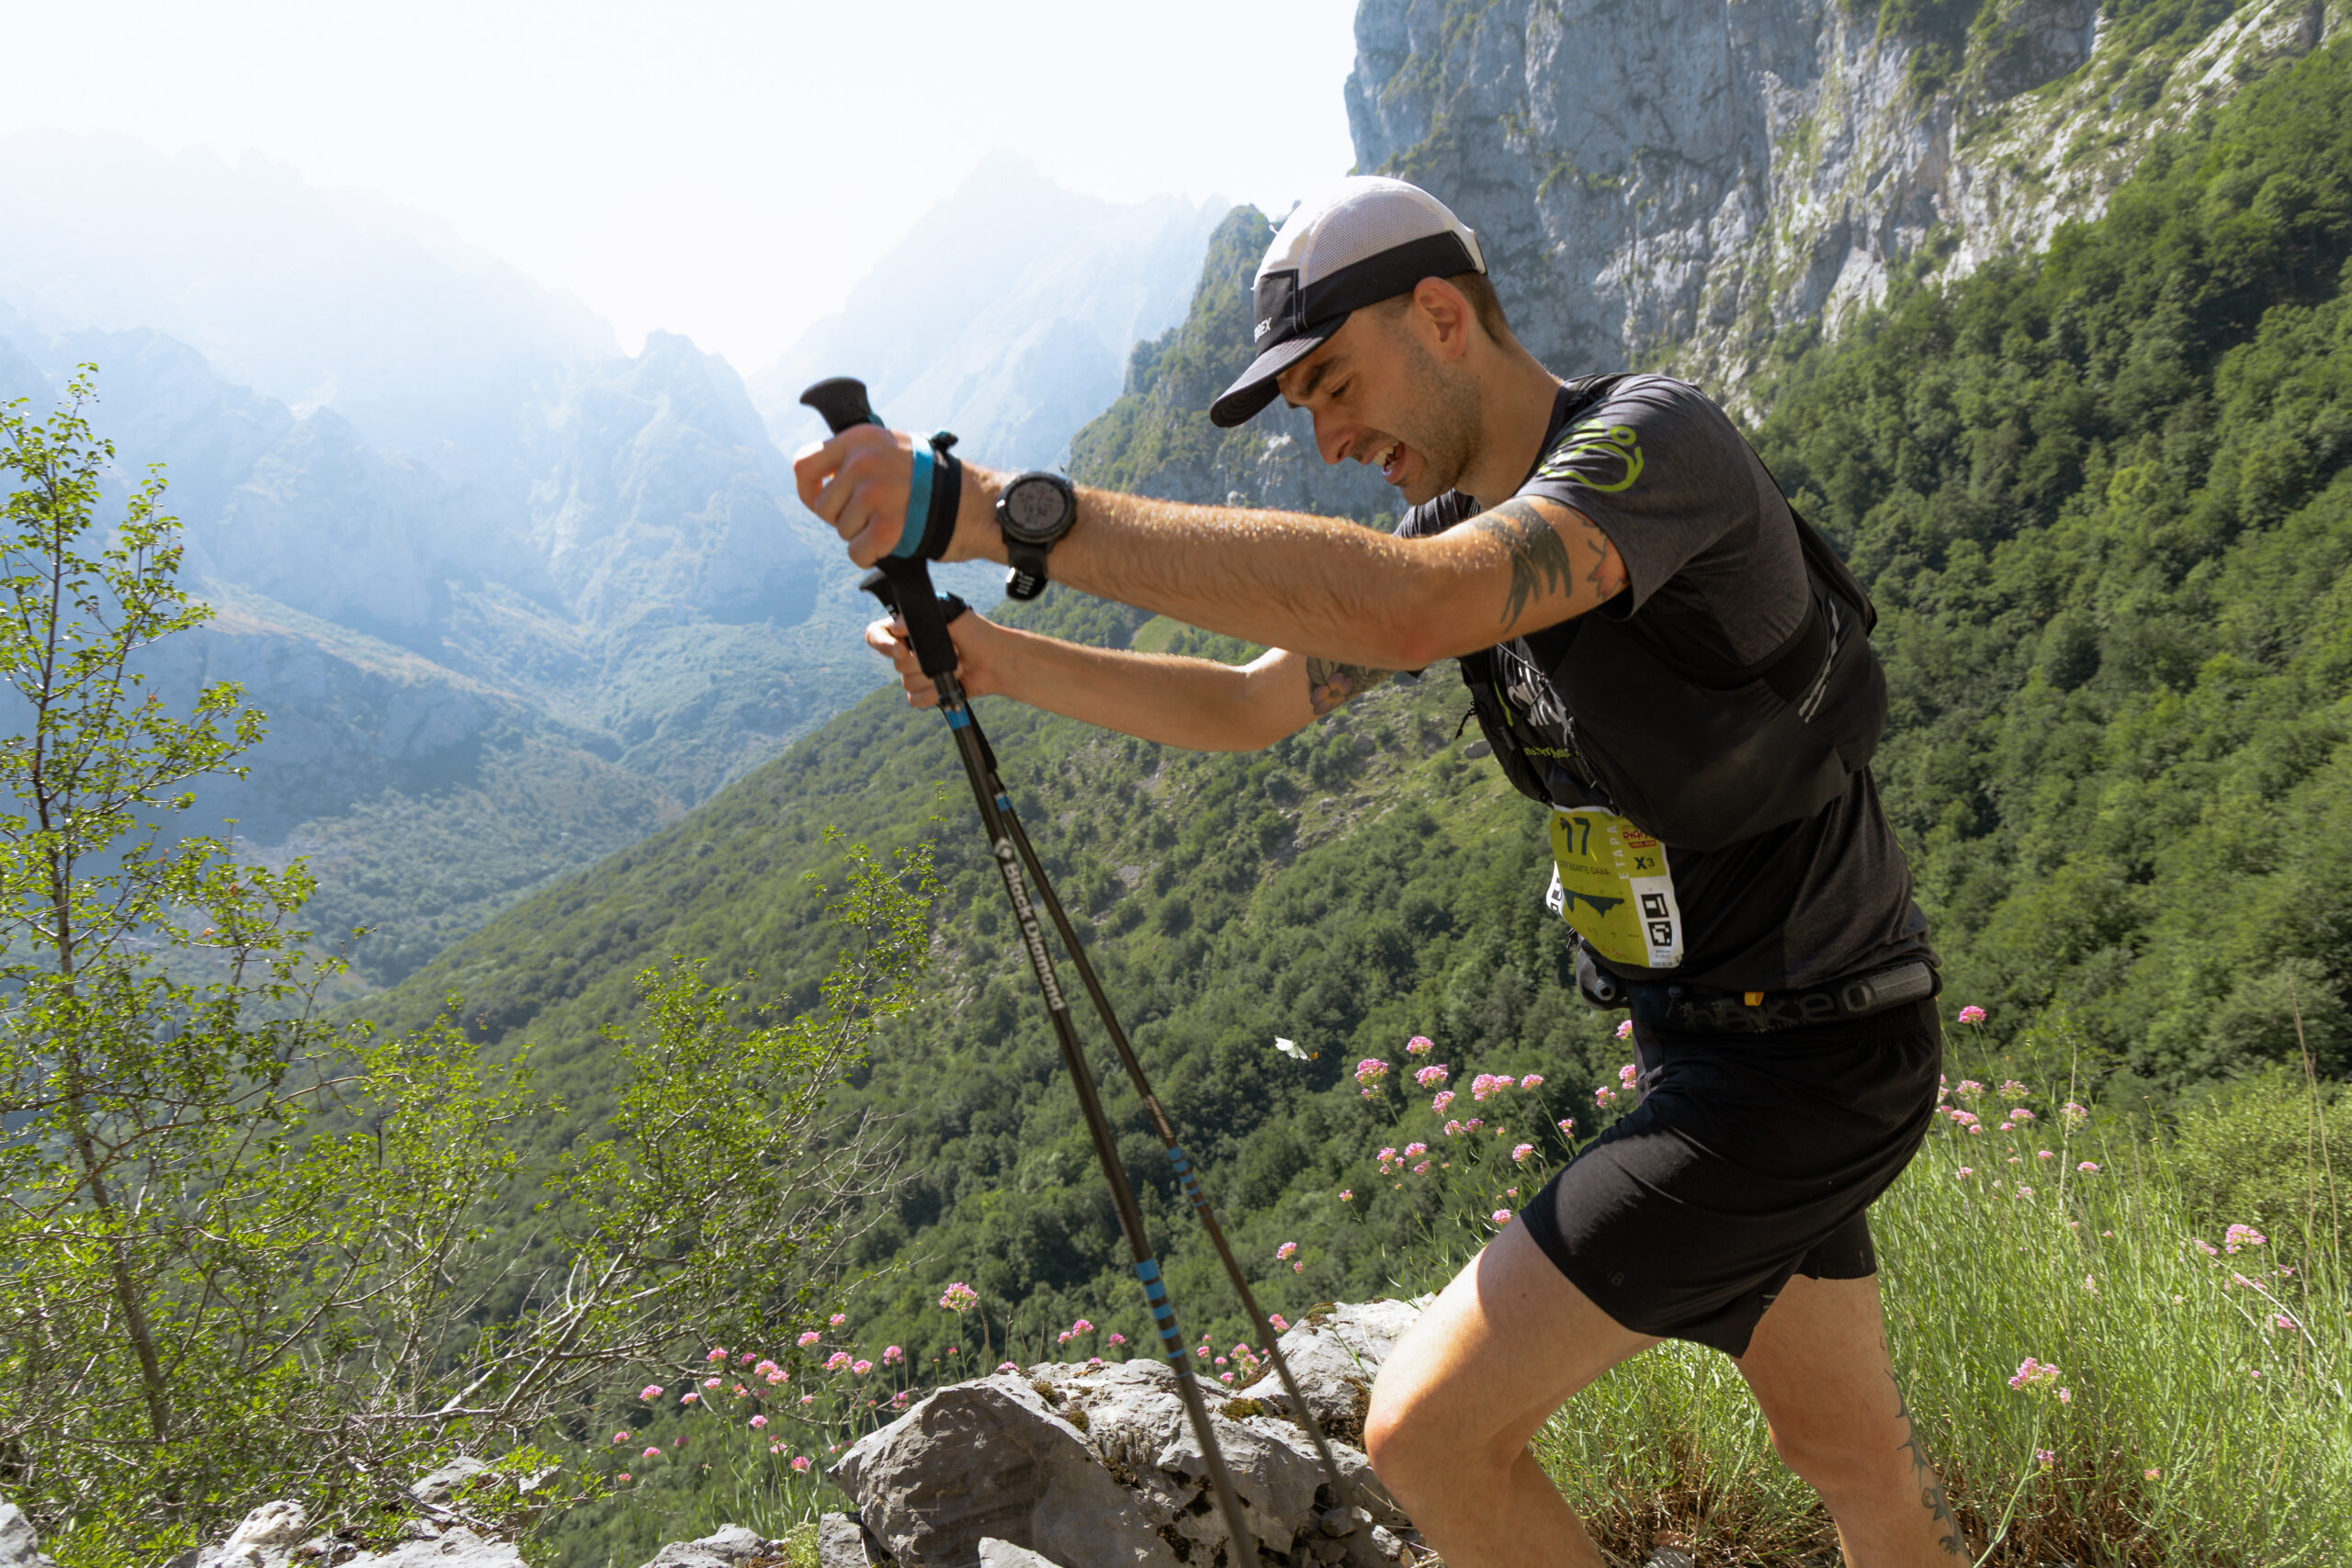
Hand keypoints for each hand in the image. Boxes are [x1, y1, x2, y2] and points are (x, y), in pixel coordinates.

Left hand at [793, 426, 1001, 567]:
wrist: (977, 502)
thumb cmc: (935, 480)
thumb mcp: (893, 447)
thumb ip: (858, 456)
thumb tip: (820, 477)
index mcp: (860, 439)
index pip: (804, 464)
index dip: (808, 490)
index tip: (821, 500)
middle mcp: (863, 462)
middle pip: (822, 506)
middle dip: (843, 518)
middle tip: (873, 516)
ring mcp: (874, 493)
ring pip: (841, 532)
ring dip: (862, 536)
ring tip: (891, 524)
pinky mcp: (887, 526)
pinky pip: (857, 553)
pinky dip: (872, 556)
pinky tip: (891, 543)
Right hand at [864, 609, 1009, 705]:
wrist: (997, 660)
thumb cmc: (976, 633)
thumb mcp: (950, 614)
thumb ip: (920, 617)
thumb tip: (896, 628)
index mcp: (909, 629)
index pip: (876, 635)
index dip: (882, 644)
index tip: (902, 649)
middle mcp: (908, 650)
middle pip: (896, 663)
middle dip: (925, 660)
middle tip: (952, 650)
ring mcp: (917, 672)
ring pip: (907, 682)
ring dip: (935, 676)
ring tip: (958, 666)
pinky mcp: (927, 691)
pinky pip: (914, 699)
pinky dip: (931, 695)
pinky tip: (947, 686)